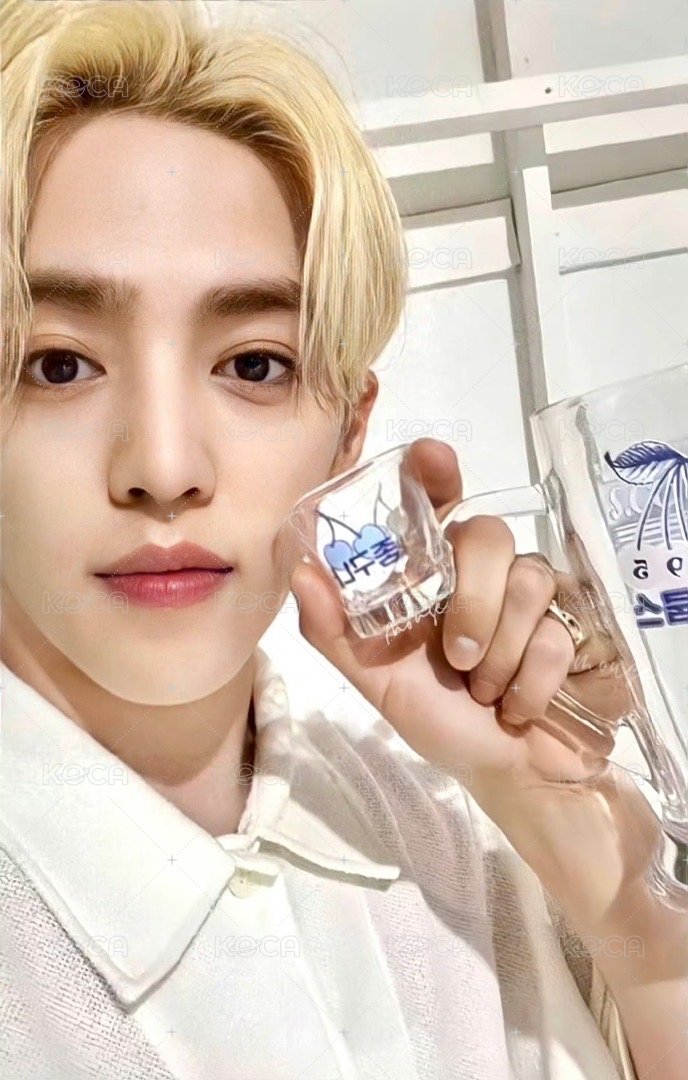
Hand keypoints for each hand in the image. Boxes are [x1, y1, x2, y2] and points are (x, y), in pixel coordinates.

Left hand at [289, 438, 633, 792]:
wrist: (511, 775)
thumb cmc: (442, 720)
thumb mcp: (378, 684)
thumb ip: (336, 633)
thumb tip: (301, 573)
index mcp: (435, 575)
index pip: (438, 501)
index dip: (435, 472)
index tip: (433, 457)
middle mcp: (486, 572)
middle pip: (489, 535)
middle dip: (474, 604)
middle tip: (459, 659)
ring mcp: (538, 596)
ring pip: (529, 581)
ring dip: (502, 655)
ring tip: (488, 691)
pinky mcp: (581, 625)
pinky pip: (559, 634)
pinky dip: (532, 684)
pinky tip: (522, 706)